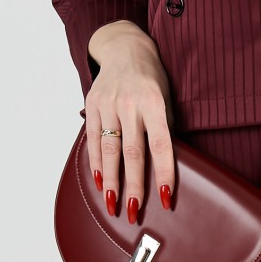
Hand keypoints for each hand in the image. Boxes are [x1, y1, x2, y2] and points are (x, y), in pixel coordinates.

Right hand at [85, 21, 175, 222]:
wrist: (125, 49)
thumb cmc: (153, 79)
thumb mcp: (168, 99)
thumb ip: (164, 128)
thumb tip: (164, 166)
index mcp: (155, 102)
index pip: (161, 145)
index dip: (164, 173)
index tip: (165, 198)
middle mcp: (130, 103)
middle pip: (131, 153)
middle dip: (133, 186)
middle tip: (133, 212)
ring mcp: (108, 104)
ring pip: (109, 150)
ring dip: (110, 181)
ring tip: (112, 204)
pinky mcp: (92, 104)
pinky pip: (93, 139)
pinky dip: (96, 162)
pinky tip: (99, 181)